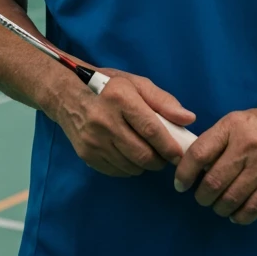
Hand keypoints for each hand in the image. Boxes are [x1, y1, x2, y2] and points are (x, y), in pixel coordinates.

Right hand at [51, 70, 195, 177]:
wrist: (67, 96)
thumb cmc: (108, 87)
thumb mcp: (136, 84)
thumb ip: (164, 101)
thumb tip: (189, 119)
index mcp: (120, 99)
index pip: (151, 130)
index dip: (170, 146)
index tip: (181, 154)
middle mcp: (104, 121)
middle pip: (143, 154)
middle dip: (160, 160)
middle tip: (165, 155)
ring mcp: (93, 141)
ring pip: (132, 167)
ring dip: (145, 164)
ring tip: (146, 151)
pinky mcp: (86, 155)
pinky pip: (118, 171)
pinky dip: (129, 167)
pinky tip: (128, 153)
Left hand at [172, 99, 256, 224]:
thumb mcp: (237, 121)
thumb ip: (217, 140)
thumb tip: (193, 165)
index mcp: (231, 126)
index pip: (199, 153)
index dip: (184, 173)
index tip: (180, 184)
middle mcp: (246, 145)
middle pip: (213, 181)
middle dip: (202, 196)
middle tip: (202, 198)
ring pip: (231, 197)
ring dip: (219, 208)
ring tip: (219, 206)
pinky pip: (253, 207)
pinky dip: (240, 216)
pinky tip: (236, 214)